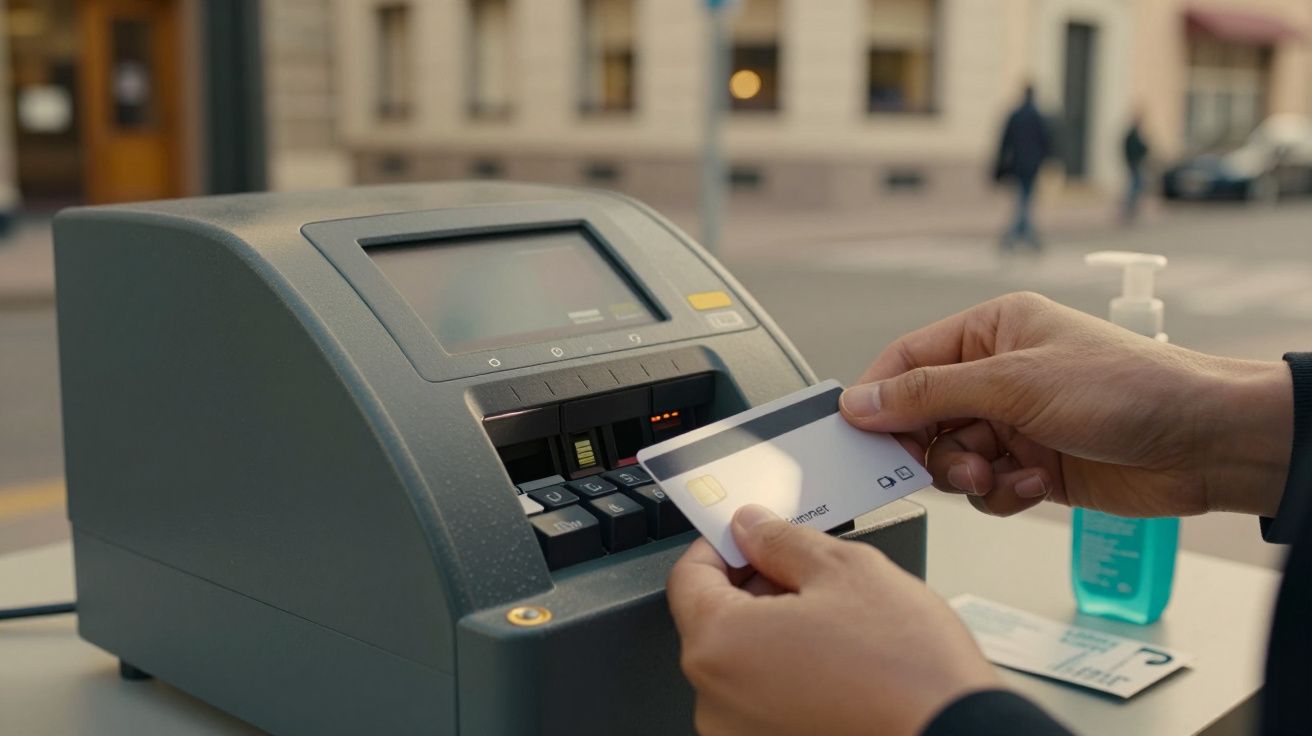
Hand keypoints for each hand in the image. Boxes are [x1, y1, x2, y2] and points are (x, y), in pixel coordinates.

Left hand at [667, 505, 998, 735]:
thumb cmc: (909, 672)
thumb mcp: (846, 571)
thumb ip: (783, 541)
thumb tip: (751, 527)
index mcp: (719, 647)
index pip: (688, 577)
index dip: (721, 545)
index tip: (749, 535)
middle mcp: (715, 702)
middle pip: (715, 623)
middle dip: (756, 589)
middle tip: (809, 573)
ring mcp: (740, 735)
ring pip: (743, 664)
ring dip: (775, 635)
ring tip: (838, 624)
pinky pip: (764, 702)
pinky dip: (789, 678)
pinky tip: (839, 665)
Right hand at [840, 292, 1291, 518]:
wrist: (1206, 443)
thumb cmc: (1128, 387)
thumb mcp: (1015, 383)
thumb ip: (930, 393)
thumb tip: (861, 400)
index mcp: (990, 331)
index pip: (908, 361)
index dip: (879, 397)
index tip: (858, 433)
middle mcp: (998, 374)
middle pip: (922, 417)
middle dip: (931, 448)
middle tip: (951, 464)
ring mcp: (1015, 422)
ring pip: (951, 458)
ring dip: (968, 475)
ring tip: (1001, 476)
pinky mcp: (1033, 466)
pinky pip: (986, 489)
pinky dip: (1000, 494)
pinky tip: (1033, 486)